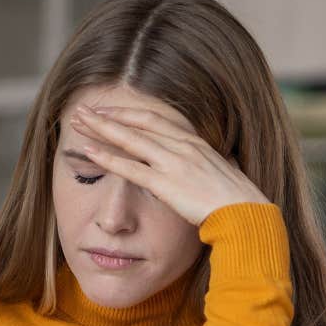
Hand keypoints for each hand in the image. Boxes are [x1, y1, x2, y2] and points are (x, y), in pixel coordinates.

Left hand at [68, 105, 271, 225]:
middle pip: (139, 124)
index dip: (131, 114)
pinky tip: (88, 151)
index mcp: (196, 143)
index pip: (158, 120)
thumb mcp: (224, 174)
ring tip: (78, 122)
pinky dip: (108, 158)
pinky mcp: (167, 183)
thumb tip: (209, 164)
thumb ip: (209, 166)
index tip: (111, 111)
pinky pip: (131, 168)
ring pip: (130, 139)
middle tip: (84, 109)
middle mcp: (183, 147)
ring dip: (101, 129)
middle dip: (109, 116)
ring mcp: (174, 163)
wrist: (247, 216)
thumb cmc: (239, 202)